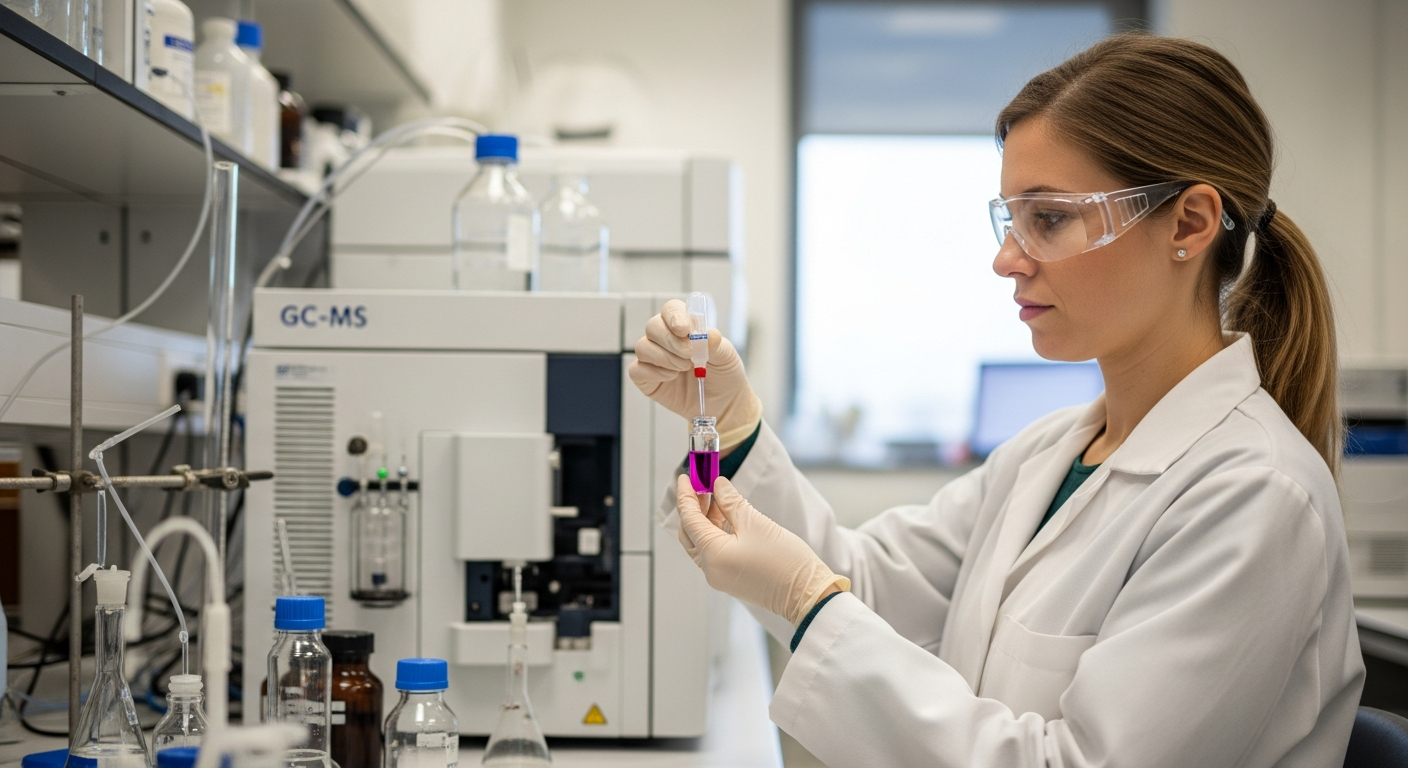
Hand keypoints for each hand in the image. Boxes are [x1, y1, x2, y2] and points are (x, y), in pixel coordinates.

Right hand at [629, 300, 761, 448]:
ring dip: (665, 358)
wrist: (723, 403)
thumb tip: (704, 334)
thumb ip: (715, 343)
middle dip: (670, 340)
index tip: (684, 329)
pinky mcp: (646, 379)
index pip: (670, 310)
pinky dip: (654, 373)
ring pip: (642, 347)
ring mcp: (653, 358)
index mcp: (684, 327)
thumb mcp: (726, 356)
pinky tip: (672, 378)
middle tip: (690, 355)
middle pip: (652, 327)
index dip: (674, 316)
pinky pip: (637, 370)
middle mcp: (665, 339)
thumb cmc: (724, 374)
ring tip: (685, 368)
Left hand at [675, 475, 848, 625]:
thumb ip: (731, 502)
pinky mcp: (731, 578)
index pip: (689, 519)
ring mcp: (720, 576)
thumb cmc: (785, 560)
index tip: (685, 476)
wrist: (807, 593)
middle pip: (690, 533)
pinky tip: (726, 515)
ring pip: (702, 542)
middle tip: (702, 484)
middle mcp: (710, 569)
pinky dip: (716, 532)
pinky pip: (714, 552)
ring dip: (706, 519)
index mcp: (712, 555)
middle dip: (694, 507)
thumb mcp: (755, 523)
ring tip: (717, 496)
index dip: (685, 495)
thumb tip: (718, 486)